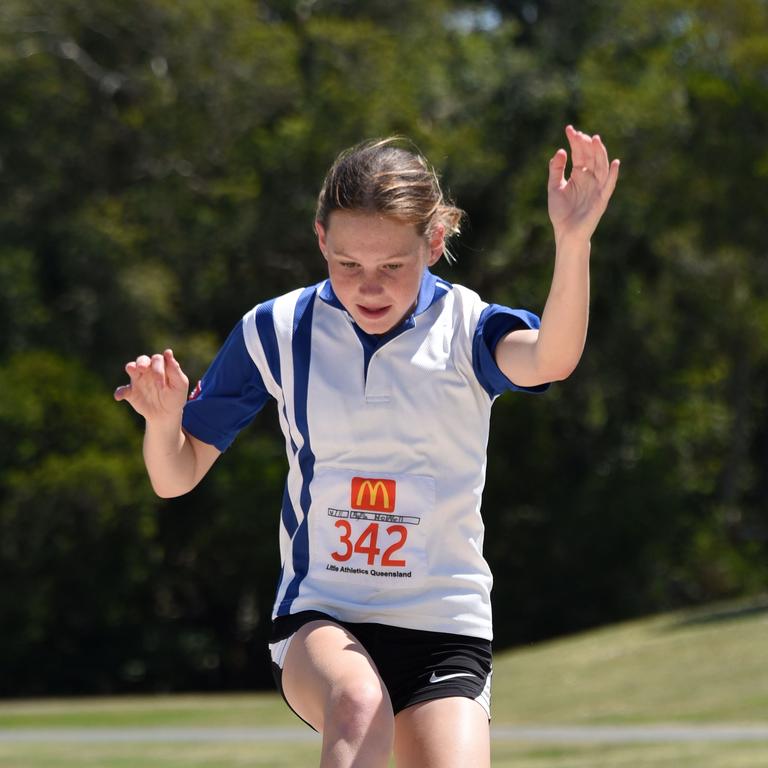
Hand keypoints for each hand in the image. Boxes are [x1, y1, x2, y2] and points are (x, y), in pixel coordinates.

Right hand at [114, 349, 188, 423]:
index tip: (161, 382)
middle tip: (142, 368)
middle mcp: (148, 370)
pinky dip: (120, 392)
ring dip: (131, 367)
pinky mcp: (130, 392)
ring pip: (131, 368)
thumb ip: (175, 370)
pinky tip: (119, 396)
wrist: (166, 414)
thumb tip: (168, 351)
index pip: (157, 359)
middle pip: (142, 359)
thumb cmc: (175, 396)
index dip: (159, 368)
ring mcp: (138, 380)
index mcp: (161, 366)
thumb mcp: (180, 384)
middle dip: (142, 362)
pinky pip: (122, 390)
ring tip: (131, 370)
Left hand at [547, 125, 619, 241]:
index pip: (579, 153)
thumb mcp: (554, 187)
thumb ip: (556, 170)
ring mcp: (597, 188)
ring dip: (600, 153)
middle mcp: (590, 178)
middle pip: (590, 157)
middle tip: (579, 134)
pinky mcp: (601, 199)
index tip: (569, 129)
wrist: (565, 233)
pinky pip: (609, 185)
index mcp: (579, 174)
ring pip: (601, 166)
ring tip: (595, 139)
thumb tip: (561, 150)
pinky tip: (614, 163)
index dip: (575, 141)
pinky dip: (612, 175)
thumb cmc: (561, 212)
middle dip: (586, 144)